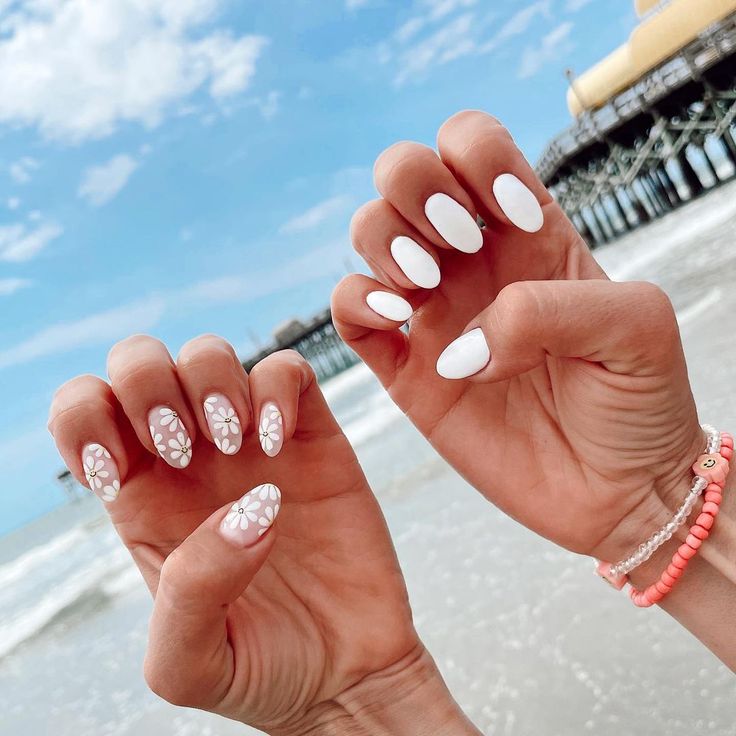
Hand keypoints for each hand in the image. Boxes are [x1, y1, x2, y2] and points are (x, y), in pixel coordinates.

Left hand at [48, 337, 476, 734]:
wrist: (344, 673)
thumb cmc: (260, 670)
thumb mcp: (188, 664)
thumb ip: (189, 592)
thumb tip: (245, 509)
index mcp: (140, 498)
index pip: (84, 413)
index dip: (83, 419)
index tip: (115, 472)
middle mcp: (191, 458)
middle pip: (139, 362)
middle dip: (145, 385)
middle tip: (177, 444)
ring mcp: (253, 441)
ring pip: (209, 353)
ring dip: (209, 381)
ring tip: (234, 444)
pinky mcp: (312, 435)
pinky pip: (287, 370)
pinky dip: (276, 387)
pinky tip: (278, 440)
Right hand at [331, 110, 704, 564]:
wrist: (619, 489)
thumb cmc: (638, 402)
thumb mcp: (634, 328)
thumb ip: (549, 307)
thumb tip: (462, 341)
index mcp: (529, 231)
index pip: (473, 144)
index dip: (477, 157)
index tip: (512, 220)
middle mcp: (471, 262)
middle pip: (406, 173)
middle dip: (416, 190)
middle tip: (455, 247)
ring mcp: (433, 313)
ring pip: (368, 232)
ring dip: (383, 241)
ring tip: (425, 288)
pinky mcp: (406, 369)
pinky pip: (351, 313)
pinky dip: (357, 301)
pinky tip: (399, 319)